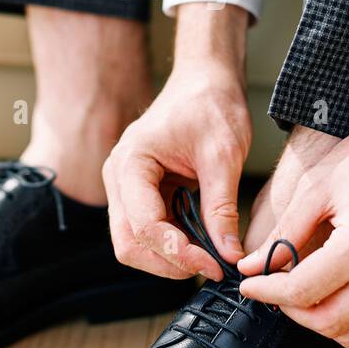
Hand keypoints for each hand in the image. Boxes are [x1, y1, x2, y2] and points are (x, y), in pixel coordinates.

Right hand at [103, 4, 251, 281]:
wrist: (205, 81)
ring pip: (136, 244)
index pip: (143, 225)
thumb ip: (222, 208)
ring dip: (170, 258)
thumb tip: (229, 256)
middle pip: (129, 243)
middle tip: (212, 267)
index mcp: (130, 163)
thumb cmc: (210, 105)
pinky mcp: (142, 195)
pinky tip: (203, 244)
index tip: (216, 264)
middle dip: (169, 262)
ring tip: (210, 257)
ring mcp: (127, 188)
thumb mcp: (223, 156)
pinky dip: (174, 245)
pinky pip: (150, 231)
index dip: (178, 252)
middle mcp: (119, 178)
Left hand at [238, 52, 348, 345]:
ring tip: (297, 288)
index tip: (249, 284)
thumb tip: (253, 267)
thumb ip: (284, 232)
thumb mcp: (317, 186)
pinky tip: (327, 286)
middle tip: (270, 287)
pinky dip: (344, 314)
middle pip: (328, 322)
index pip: (305, 290)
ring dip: (317, 319)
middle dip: (290, 311)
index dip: (267, 292)